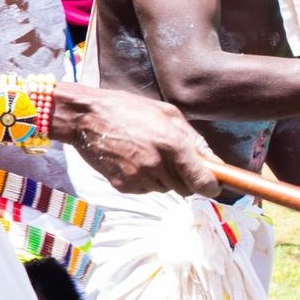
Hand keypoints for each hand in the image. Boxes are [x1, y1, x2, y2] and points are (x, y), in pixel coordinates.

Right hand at [55, 84, 220, 197]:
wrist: (85, 117)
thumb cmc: (127, 109)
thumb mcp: (167, 113)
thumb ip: (193, 138)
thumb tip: (214, 161)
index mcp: (172, 144)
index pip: (202, 181)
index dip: (211, 187)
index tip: (213, 185)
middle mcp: (157, 165)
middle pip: (185, 189)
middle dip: (185, 178)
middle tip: (173, 160)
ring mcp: (138, 178)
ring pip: (164, 189)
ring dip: (163, 178)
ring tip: (148, 155)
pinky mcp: (123, 186)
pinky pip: (145, 190)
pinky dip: (144, 180)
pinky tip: (133, 161)